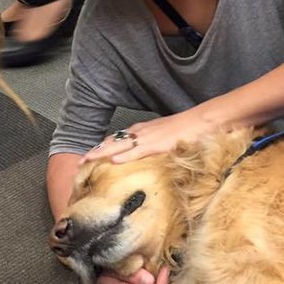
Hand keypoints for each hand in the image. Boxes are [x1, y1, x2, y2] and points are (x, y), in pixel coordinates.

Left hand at [81, 107, 218, 164]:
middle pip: (113, 141)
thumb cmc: (189, 129)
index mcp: (144, 130)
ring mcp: (149, 137)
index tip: (89, 155)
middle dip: (96, 151)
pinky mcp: (158, 144)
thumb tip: (151, 158)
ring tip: (86, 161)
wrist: (204, 121)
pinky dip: (123, 156)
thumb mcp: (167, 137)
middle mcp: (142, 132)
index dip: (102, 147)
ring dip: (101, 153)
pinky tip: (112, 161)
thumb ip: (157, 146)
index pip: (117, 139)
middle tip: (79, 161)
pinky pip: (137, 151)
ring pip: (119, 145)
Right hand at [97, 264, 170, 283]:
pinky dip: (154, 276)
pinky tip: (153, 266)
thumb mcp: (112, 266)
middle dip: (162, 282)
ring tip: (158, 263)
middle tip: (163, 265)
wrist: (90, 260)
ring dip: (158, 279)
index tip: (165, 268)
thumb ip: (130, 274)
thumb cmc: (99, 262)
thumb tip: (150, 281)